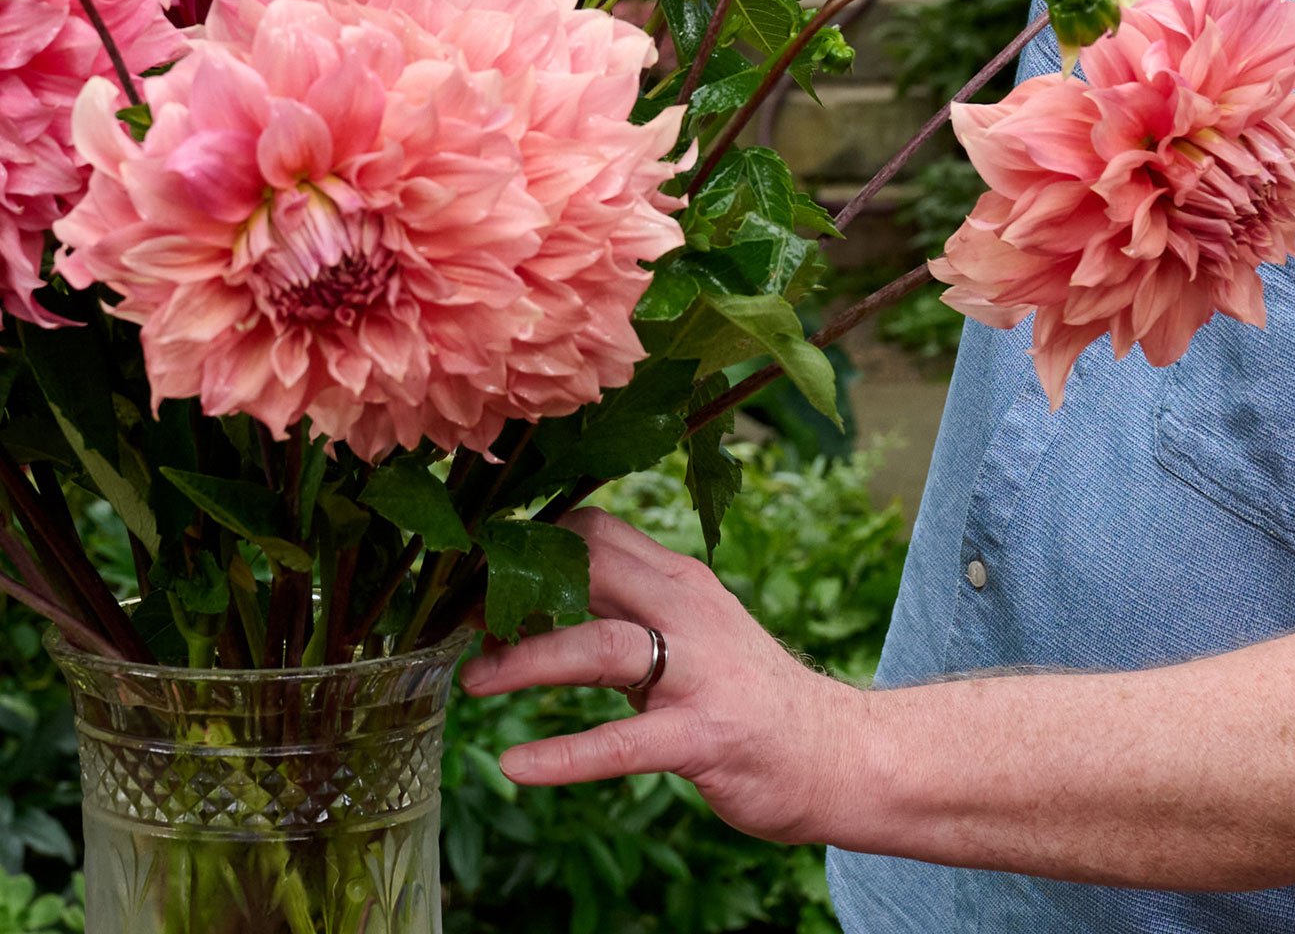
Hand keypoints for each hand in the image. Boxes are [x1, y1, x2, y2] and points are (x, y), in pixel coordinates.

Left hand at [456, 507, 871, 846]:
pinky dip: (566, 753)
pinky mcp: (706, 737)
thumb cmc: (746, 696)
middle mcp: (689, 612)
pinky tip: (516, 763)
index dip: (528, 545)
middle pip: (589, 569)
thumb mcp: (688, 636)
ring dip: (526, 659)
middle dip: (512, 589)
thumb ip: (624, 612)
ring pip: (600, 644)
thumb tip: (532, 601)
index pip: (594, 530)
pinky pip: (624, 743)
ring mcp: (700, 674)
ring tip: (468, 679)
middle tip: (452, 616)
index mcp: (680, 582)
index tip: (474, 570)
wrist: (841, 755)